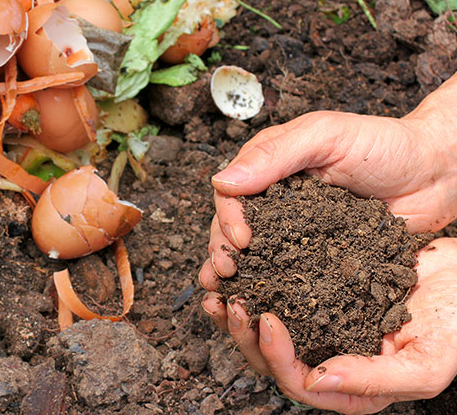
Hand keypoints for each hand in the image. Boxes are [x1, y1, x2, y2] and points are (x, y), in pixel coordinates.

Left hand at [201, 237, 456, 413]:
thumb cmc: (455, 324)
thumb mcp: (426, 363)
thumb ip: (374, 379)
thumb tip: (316, 380)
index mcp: (350, 386)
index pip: (298, 383)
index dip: (276, 356)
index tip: (266, 319)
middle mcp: (328, 359)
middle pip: (271, 359)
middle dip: (244, 334)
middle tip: (231, 301)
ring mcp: (320, 326)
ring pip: (266, 329)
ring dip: (239, 312)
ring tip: (220, 287)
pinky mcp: (315, 294)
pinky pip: (276, 293)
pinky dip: (255, 283)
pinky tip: (240, 267)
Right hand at [203, 106, 456, 281]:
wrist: (436, 173)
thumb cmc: (385, 144)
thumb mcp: (326, 136)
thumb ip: (275, 155)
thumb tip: (221, 181)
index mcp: (270, 167)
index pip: (231, 193)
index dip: (227, 217)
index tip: (241, 239)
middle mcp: (276, 200)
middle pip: (233, 227)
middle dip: (222, 250)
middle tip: (226, 273)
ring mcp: (295, 230)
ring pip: (254, 254)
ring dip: (237, 274)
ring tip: (226, 295)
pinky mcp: (317, 256)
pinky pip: (288, 273)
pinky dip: (270, 288)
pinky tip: (259, 304)